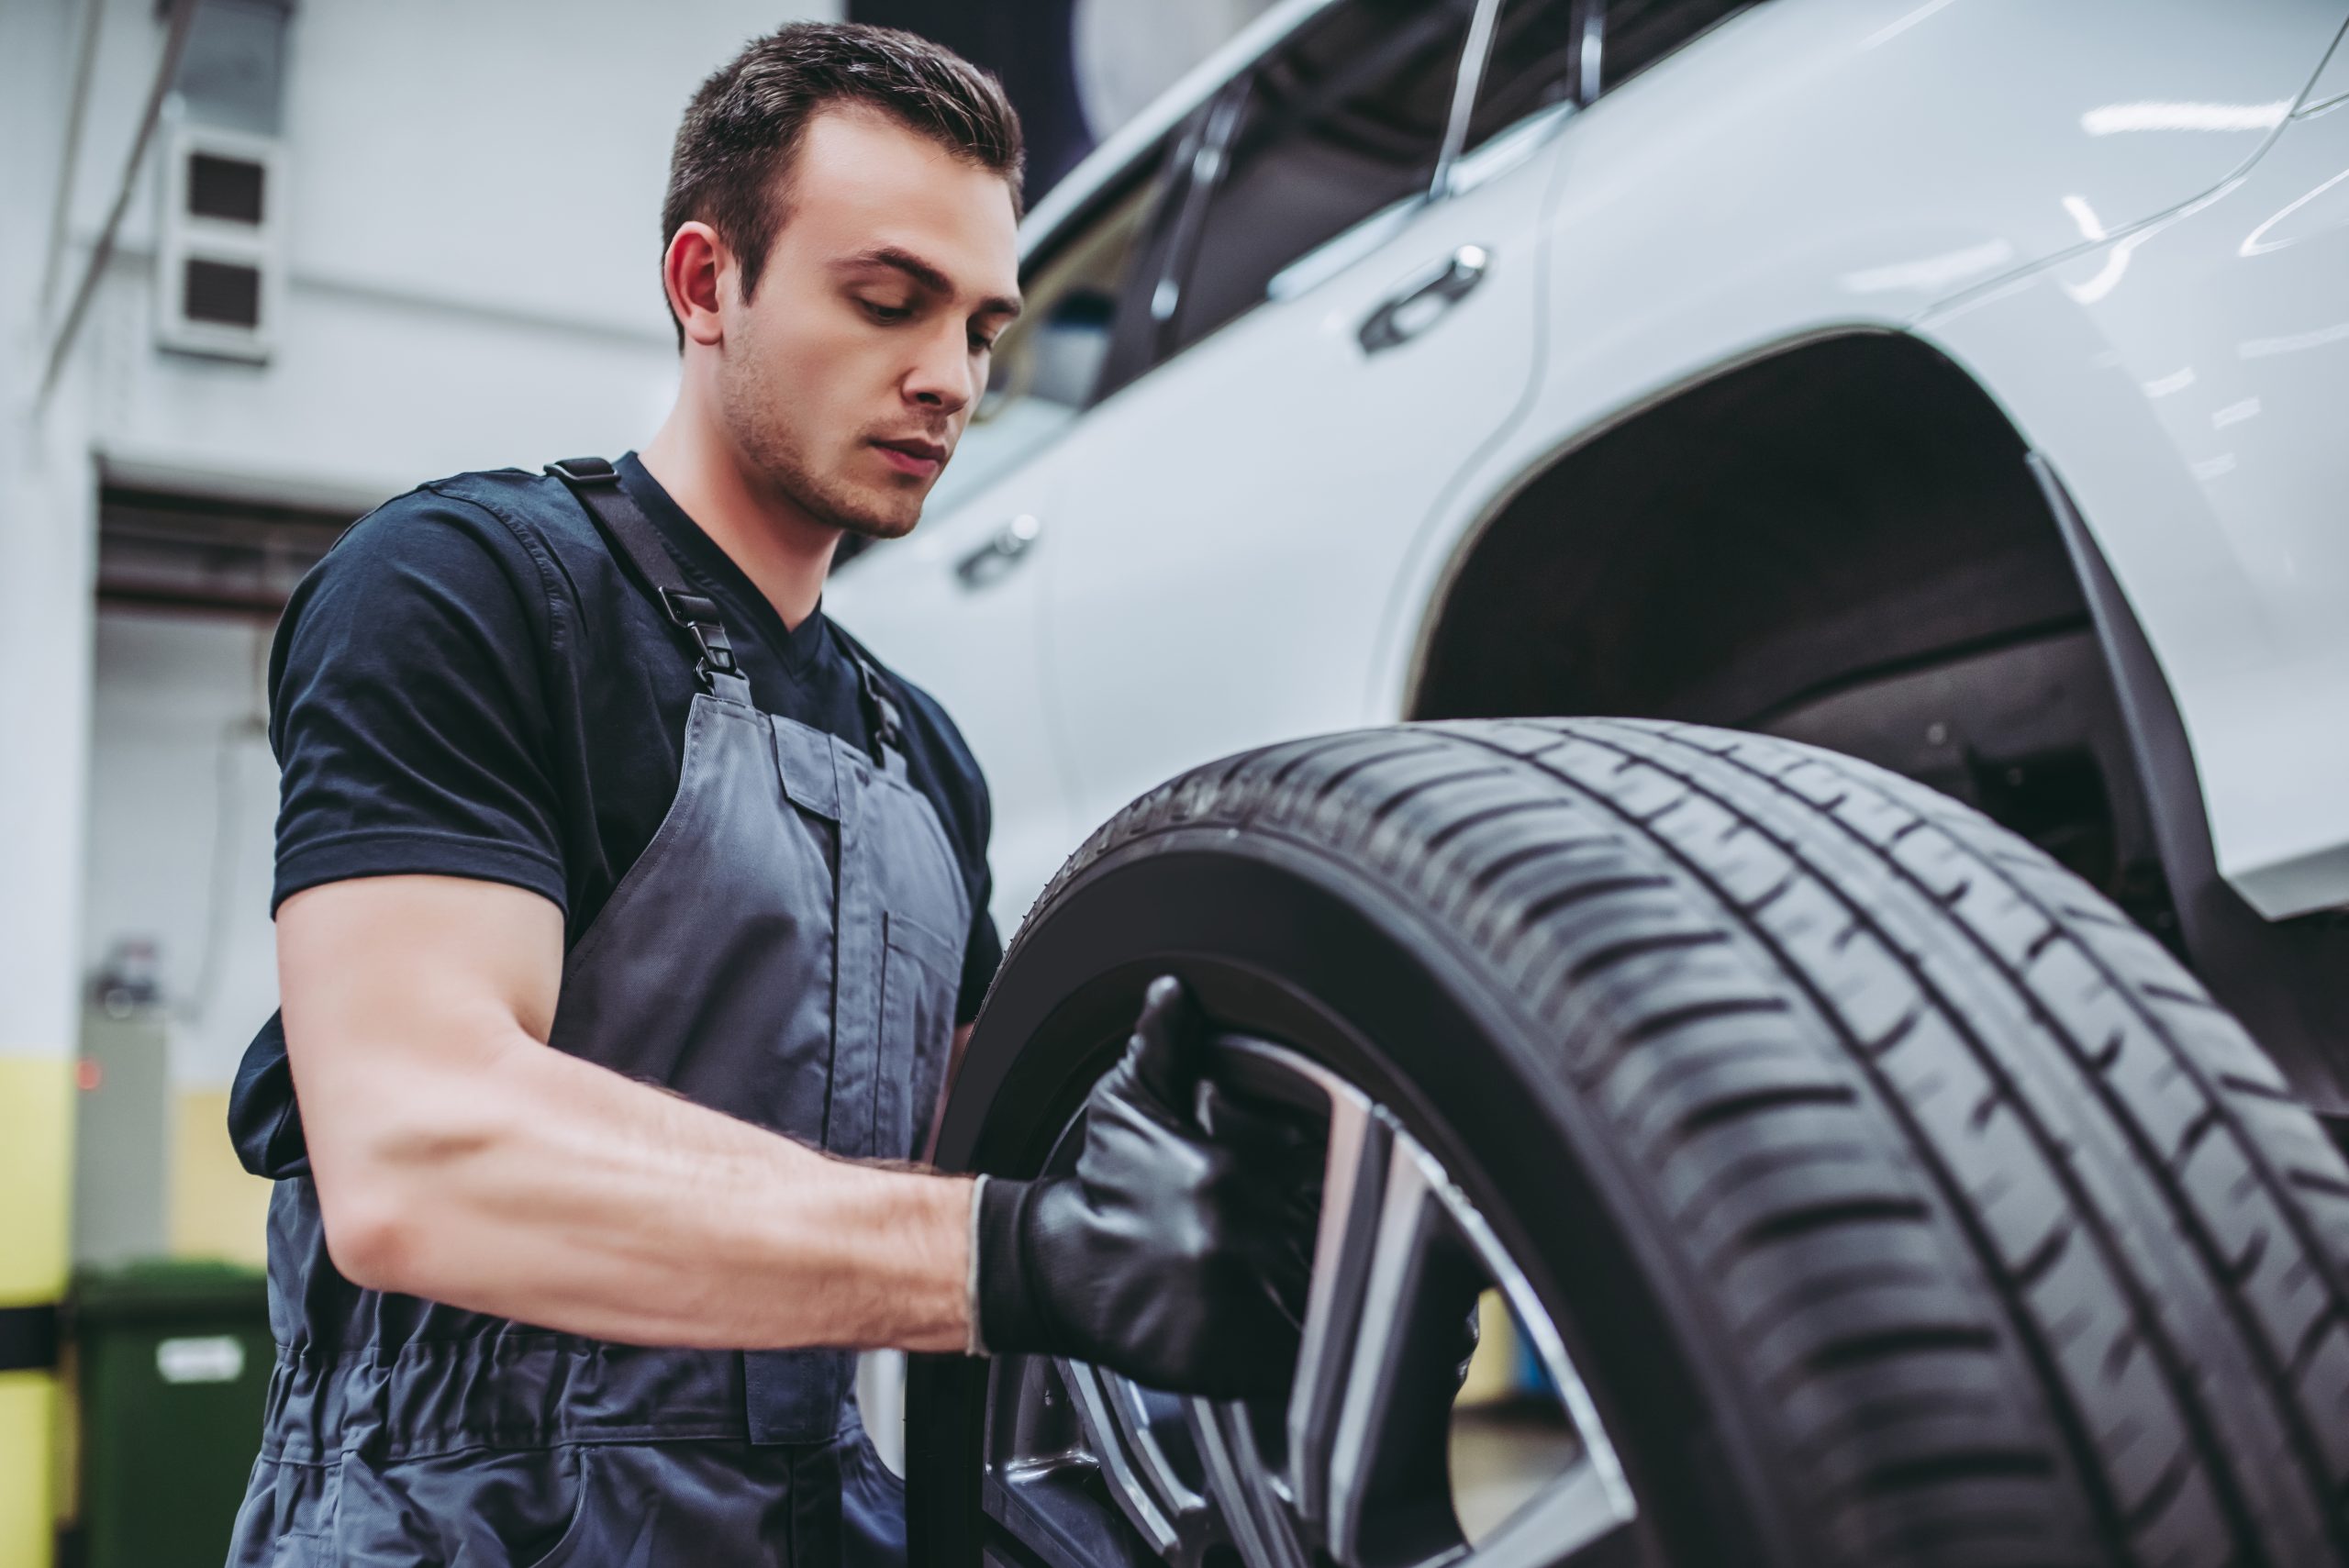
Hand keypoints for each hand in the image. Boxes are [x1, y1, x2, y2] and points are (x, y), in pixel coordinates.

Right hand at [974, 977, 1321, 1397]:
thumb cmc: (1098, 1188)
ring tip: (1354, 1290)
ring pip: (1330, 1295)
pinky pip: (1304, 1354)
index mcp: (1235, 1166)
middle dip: (1354, 1236)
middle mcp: (1244, 1231)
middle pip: (1338, 1232)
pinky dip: (1320, 1346)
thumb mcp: (1127, 1106)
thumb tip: (1173, 992)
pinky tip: (1324, 1333)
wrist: (1052, 1271)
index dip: (1353, 1177)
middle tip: (1363, 1241)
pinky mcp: (1235, 1356)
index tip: (1363, 1185)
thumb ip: (1163, 1046)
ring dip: (1347, 1293)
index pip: (1329, 1169)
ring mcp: (1242, 1297)